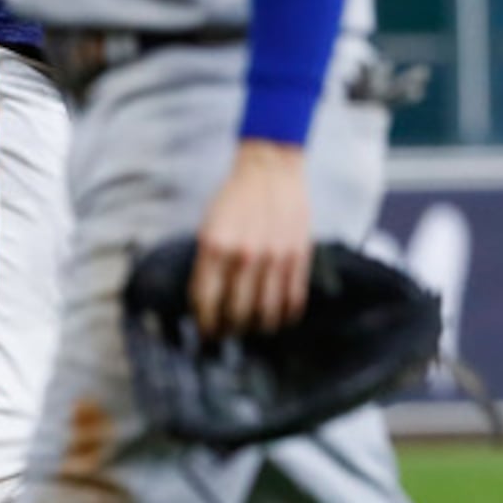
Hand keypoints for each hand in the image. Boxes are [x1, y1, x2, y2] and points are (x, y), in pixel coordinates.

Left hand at [190, 140, 312, 337]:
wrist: (270, 169)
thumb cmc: (235, 197)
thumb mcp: (209, 226)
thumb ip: (209, 262)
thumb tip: (209, 301)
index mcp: (215, 246)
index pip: (206, 300)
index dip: (205, 323)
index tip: (206, 331)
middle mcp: (244, 254)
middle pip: (236, 312)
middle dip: (230, 330)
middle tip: (228, 333)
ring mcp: (274, 256)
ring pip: (266, 311)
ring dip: (258, 327)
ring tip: (253, 329)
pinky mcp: (298, 255)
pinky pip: (293, 298)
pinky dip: (285, 315)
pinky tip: (279, 318)